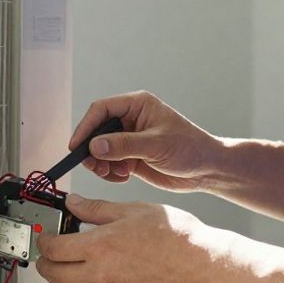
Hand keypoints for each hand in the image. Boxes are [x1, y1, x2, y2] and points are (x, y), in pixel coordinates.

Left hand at [34, 194, 231, 282]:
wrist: (205, 266)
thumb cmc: (177, 237)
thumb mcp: (133, 210)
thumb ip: (97, 208)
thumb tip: (75, 203)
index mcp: (100, 247)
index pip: (53, 250)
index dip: (45, 241)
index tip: (47, 237)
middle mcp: (101, 276)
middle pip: (54, 276)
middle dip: (46, 263)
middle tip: (51, 253)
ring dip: (64, 279)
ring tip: (72, 263)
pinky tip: (96, 275)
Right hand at [70, 91, 224, 192]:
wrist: (207, 170)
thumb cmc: (190, 147)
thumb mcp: (156, 145)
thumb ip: (124, 145)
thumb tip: (94, 146)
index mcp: (137, 105)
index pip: (101, 110)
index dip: (86, 127)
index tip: (76, 146)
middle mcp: (130, 120)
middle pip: (96, 131)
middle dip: (92, 150)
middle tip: (94, 166)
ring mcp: (130, 140)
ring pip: (100, 150)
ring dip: (101, 164)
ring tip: (112, 174)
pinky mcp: (131, 157)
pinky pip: (109, 164)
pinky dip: (110, 173)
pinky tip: (124, 177)